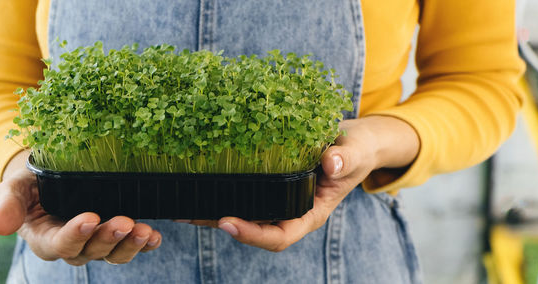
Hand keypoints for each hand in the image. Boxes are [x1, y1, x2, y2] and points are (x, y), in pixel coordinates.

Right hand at [0, 150, 162, 264]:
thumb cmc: (28, 184)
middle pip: (91, 251)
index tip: (90, 218)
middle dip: (108, 238)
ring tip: (145, 231)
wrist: (47, 177)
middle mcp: (73, 246)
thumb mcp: (13, 189)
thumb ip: (9, 206)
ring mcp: (95, 242)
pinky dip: (145, 244)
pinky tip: (156, 237)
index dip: (76, 234)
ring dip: (130, 245)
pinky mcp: (114, 235)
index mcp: (45, 238)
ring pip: (113, 253)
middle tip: (125, 222)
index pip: (61, 244)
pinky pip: (130, 246)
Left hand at [187, 116, 419, 251]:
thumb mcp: (356, 152)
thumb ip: (346, 158)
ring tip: (180, 201)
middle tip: (188, 211)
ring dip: (212, 209)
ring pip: (243, 211)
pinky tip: (198, 178)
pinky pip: (243, 190)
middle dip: (220, 223)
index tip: (227, 222)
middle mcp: (289, 210)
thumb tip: (331, 164)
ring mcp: (278, 198)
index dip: (252, 235)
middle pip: (252, 227)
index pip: (279, 236)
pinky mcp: (268, 181)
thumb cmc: (358, 150)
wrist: (354, 141)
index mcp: (310, 212)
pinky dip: (221, 187)